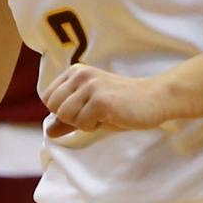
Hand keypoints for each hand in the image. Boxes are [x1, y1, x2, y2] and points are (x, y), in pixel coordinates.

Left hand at [43, 63, 171, 136]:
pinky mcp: (101, 100)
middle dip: (72, 118)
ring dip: (84, 123)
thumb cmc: (123, 104)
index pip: (48, 98)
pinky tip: (112, 116)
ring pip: (65, 116)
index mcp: (75, 72)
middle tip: (96, 113)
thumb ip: (68, 119)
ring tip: (104, 114)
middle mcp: (80, 74)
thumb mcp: (90, 109)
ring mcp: (90, 86)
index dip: (63, 112)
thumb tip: (48, 130)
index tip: (86, 109)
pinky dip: (95, 127)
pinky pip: (82, 124)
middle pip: (54, 107)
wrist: (155, 99)